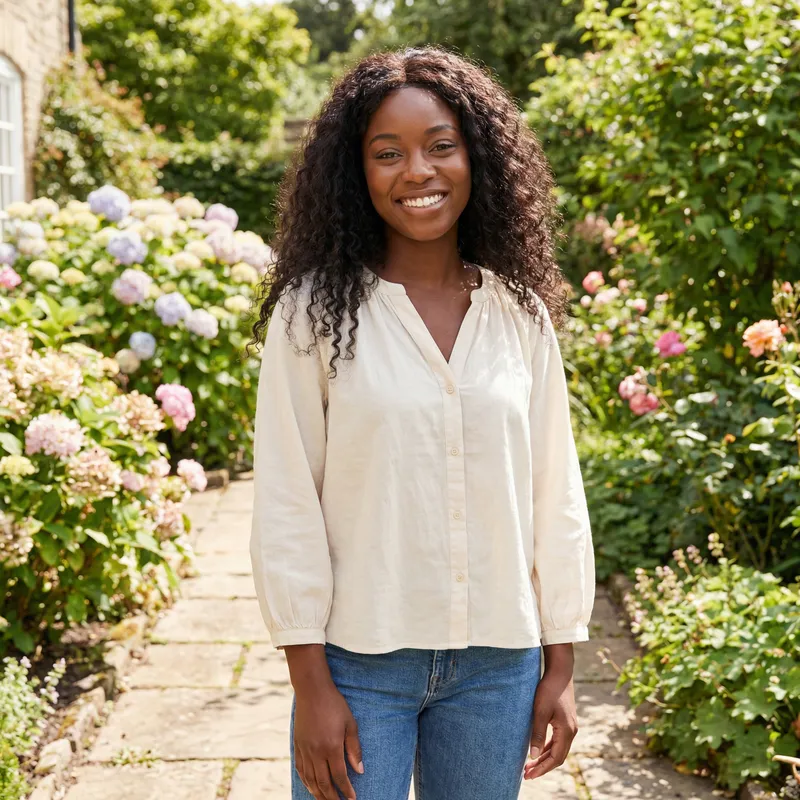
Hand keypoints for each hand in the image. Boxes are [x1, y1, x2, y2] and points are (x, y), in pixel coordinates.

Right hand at [293, 680, 363, 798]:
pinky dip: (306, 782)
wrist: (312, 690)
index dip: (346, 791)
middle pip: (324, 783)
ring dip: (319, 794)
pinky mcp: (297, 745)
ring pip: (310, 780)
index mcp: (331, 747)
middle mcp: (316, 752)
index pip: (339, 777)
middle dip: (332, 798)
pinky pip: (300, 770)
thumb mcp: (350, 723)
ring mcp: (305, 750)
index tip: (352, 799)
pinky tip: (311, 787)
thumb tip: (359, 770)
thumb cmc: (334, 704)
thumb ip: (354, 748)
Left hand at [523, 657, 578, 779]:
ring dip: (544, 758)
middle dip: (542, 766)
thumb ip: (537, 734)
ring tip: (529, 765)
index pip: (555, 758)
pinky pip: (557, 740)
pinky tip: (537, 749)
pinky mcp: (566, 721)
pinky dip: (547, 748)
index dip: (542, 769)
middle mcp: (571, 732)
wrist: (560, 672)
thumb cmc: (549, 690)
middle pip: (558, 757)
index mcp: (567, 732)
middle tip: (526, 774)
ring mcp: (570, 726)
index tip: (529, 775)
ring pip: (557, 749)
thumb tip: (533, 756)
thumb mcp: (540, 712)